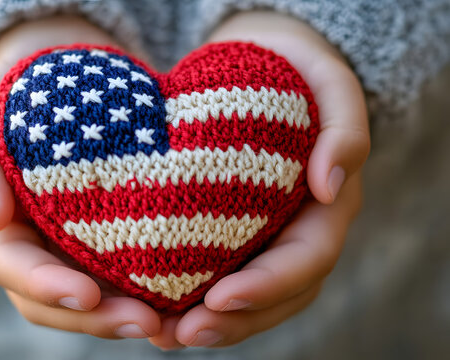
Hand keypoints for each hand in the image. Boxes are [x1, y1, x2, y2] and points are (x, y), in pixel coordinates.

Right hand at [0, 16, 159, 338]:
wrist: (60, 83)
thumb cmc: (15, 100)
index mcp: (1, 229)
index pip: (15, 269)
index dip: (48, 288)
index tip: (87, 295)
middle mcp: (39, 248)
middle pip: (60, 300)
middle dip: (100, 318)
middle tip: (148, 322)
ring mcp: (75, 246)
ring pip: (98, 296)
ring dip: (130, 314)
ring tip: (175, 322)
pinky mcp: (110, 237)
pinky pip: (127, 271)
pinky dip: (151, 287)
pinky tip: (186, 293)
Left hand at [148, 12, 369, 348]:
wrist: (265, 69)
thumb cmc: (300, 75)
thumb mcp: (331, 86)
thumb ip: (345, 130)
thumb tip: (331, 185)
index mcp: (326, 209)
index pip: (306, 259)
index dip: (268, 285)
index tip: (221, 297)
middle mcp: (297, 232)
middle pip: (274, 295)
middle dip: (231, 321)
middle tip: (180, 334)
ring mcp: (264, 236)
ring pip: (245, 296)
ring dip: (206, 321)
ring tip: (160, 334)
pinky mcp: (231, 231)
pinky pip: (216, 272)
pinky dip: (189, 294)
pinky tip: (154, 305)